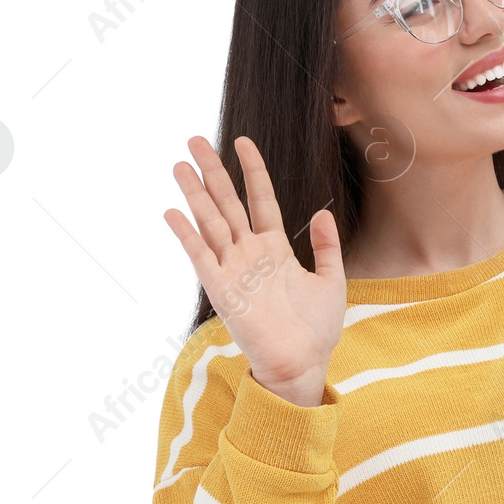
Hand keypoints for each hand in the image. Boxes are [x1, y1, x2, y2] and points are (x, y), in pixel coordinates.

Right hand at [164, 135, 346, 404]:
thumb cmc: (317, 329)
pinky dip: (187, 234)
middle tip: (194, 140)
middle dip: (212, 172)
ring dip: (195, 194)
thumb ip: (326, 247)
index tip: (243, 142)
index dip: (252, 171)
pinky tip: (172, 211)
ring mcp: (234, 270)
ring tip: (180, 164)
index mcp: (275, 250)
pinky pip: (200, 256)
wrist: (302, 364)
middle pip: (228, 204)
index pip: (260, 200)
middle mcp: (250, 255)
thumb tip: (320, 213)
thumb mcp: (331, 281)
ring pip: (211, 222)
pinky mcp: (221, 290)